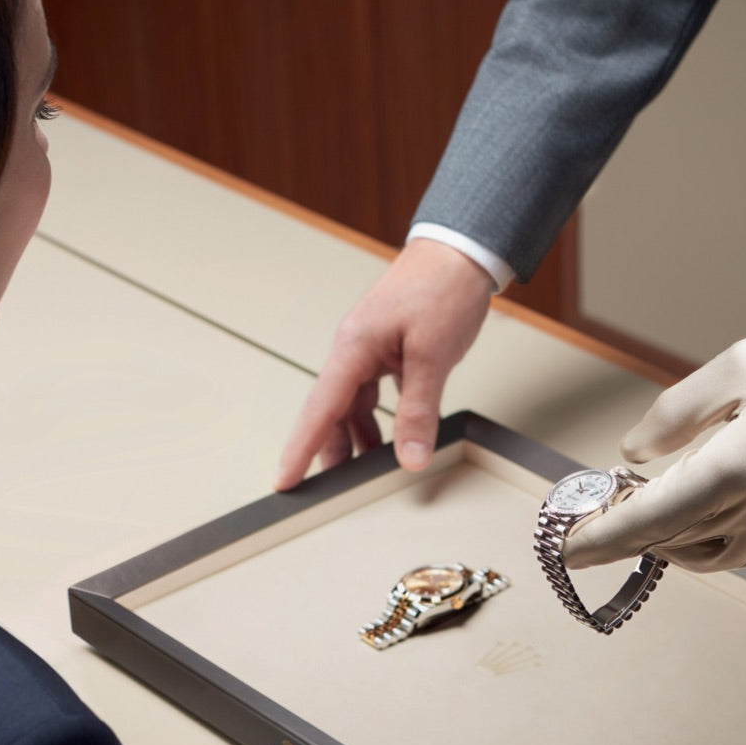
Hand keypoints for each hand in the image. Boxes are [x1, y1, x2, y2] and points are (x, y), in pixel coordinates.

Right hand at [274, 239, 493, 490]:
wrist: (461, 251)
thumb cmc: (442, 289)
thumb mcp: (433, 356)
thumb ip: (418, 411)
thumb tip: (409, 457)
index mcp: (353, 348)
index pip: (319, 409)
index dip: (300, 449)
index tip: (284, 481)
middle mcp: (354, 350)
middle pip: (331, 412)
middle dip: (328, 451)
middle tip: (330, 492)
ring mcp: (370, 350)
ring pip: (353, 406)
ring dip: (357, 438)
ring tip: (365, 472)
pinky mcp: (389, 350)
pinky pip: (374, 394)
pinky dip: (380, 420)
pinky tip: (391, 439)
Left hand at [563, 304, 745, 571]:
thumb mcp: (740, 365)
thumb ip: (676, 413)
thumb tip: (632, 454)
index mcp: (745, 464)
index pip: (653, 518)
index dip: (602, 538)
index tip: (563, 549)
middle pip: (673, 541)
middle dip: (625, 535)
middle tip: (588, 517)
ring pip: (708, 556)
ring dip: (665, 542)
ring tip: (634, 512)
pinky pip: (744, 550)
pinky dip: (706, 540)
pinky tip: (690, 514)